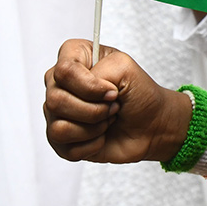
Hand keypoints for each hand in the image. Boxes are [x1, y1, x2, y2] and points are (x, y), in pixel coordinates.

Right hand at [44, 39, 192, 164]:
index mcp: (74, 59)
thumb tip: (82, 93)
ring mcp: (56, 113)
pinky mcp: (60, 140)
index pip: (63, 71)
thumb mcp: (127, 69)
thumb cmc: (139, 94)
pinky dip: (91, 144)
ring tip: (107, 120)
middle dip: (94, 109)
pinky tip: (101, 135)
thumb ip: (102, 70)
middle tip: (113, 106)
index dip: (89, 85)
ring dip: (92, 128)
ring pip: (57, 127)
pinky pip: (64, 146)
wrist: (151, 125)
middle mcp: (60, 85)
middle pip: (55, 100)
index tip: (112, 91)